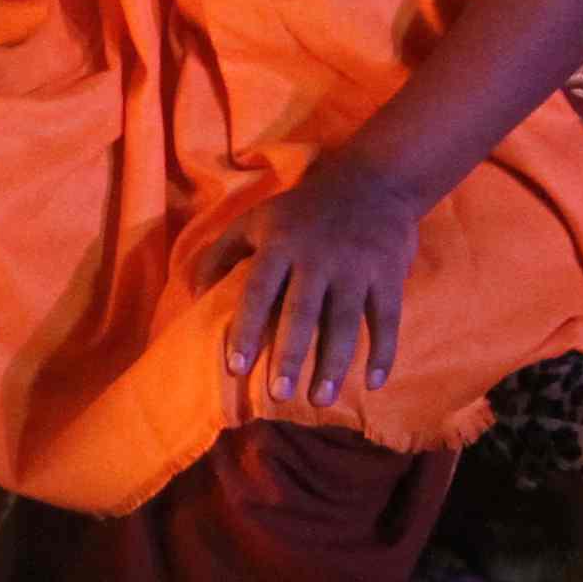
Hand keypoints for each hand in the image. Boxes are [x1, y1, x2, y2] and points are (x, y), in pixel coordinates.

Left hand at [200, 155, 434, 415]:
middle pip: (302, 313)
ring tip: (320, 400)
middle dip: (290, 356)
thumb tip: (193, 295)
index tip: (235, 367)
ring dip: (334, 364)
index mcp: (280, 244)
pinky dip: (384, 352)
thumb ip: (220, 253)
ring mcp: (356, 266)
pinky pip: (387, 319)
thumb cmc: (301, 210)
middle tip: (279, 396)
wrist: (371, 180)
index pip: (258, 292)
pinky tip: (374, 384)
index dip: (246, 330)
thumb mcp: (255, 220)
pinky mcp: (389, 274)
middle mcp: (317, 257)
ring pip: (345, 322)